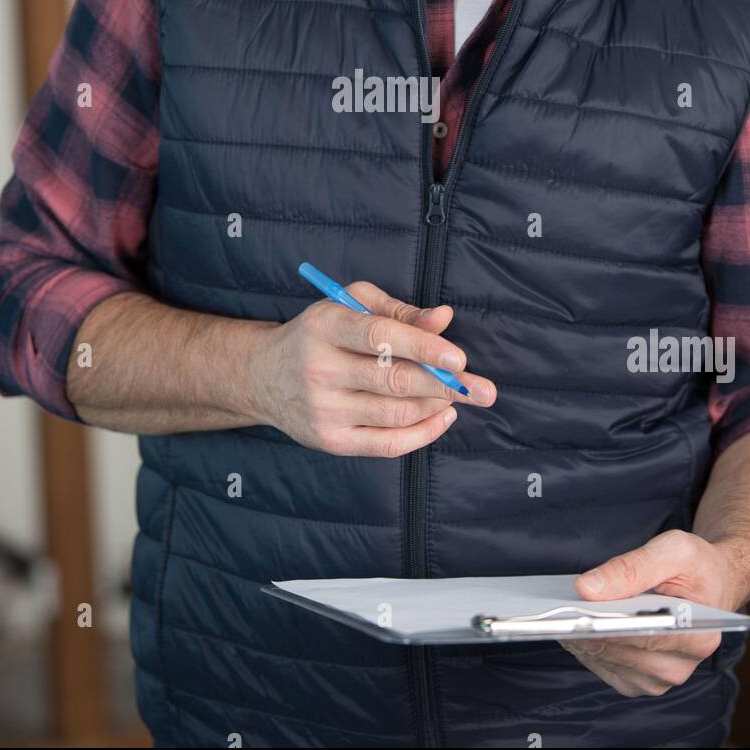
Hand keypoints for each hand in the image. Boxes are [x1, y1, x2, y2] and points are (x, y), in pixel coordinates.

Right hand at [251, 281, 495, 455]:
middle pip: (393, 381)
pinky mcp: (330, 441)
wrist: (265, 376)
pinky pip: (386, 444)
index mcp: (325, 326)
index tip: (460, 358)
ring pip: (395, 413)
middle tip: (485, 390)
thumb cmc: (321, 333)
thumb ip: (399, 311)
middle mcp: (320, 369)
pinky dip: (422, 433)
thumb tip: (443, 318)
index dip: (423, 346)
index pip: (379, 337)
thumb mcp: (350, 305)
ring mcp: (323, 410)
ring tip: (458, 395)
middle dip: (445, 385)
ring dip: (436, 405)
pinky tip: (443, 417)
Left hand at [560, 529, 749, 696]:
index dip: (608, 623)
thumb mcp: (672, 549)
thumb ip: (631, 567)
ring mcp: (660, 678)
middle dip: (588, 628)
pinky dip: (586, 647)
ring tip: (558, 613)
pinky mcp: (641, 680)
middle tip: (555, 608)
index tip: (575, 612)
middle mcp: (681, 665)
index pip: (645, 634)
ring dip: (582, 638)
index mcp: (699, 635)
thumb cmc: (696, 566)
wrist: (711, 583)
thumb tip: (586, 589)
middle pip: (622, 650)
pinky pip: (604, 667)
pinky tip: (571, 625)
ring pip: (608, 661)